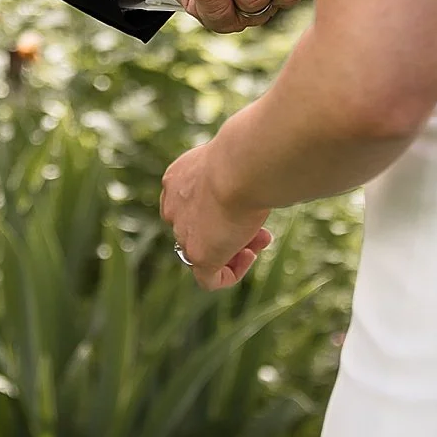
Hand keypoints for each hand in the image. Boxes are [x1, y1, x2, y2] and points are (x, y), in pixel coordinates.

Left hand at [162, 140, 271, 289]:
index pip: (194, 205)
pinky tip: (249, 257)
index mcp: (178, 179)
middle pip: (202, 229)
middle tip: (261, 227)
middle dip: (233, 229)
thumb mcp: (234, 162)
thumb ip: (236, 175)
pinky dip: (230, 274)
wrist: (240, 166)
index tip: (247, 204)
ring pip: (206, 252)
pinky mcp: (197, 255)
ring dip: (237, 250)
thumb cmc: (247, 156)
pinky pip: (209, 279)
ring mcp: (183, 232)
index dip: (222, 210)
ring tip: (261, 239)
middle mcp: (174, 206)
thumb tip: (256, 178)